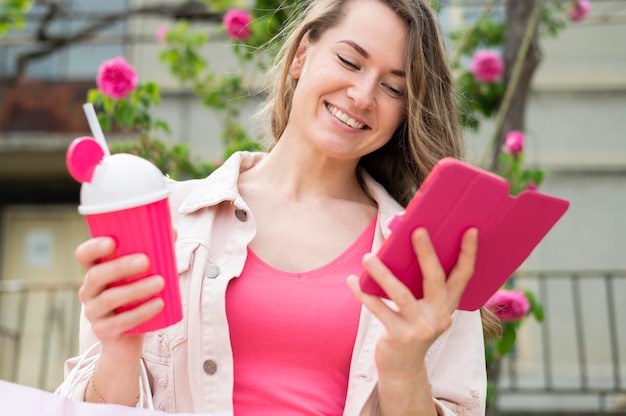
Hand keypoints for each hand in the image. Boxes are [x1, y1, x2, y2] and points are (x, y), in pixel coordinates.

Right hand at [75, 237, 164, 362]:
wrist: (127, 341)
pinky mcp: (104, 332)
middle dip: (120, 266)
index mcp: (96, 272)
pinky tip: (159, 304)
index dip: (93, 247)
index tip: (112, 241)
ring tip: (160, 282)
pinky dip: (141, 312)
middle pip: (96, 275)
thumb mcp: (140, 277)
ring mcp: (94, 313)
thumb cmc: (134, 300)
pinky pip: (120, 322)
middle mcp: (89, 291)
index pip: (84, 255)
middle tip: (146, 261)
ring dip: (136, 289)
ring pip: (109, 299)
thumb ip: (153, 255)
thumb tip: (171, 231)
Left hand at [347, 227, 477, 375]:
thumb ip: (420, 285)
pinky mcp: (400, 336)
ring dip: (383, 273)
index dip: (468, 253)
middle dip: (426, 253)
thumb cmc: (411, 328)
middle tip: (417, 230)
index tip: (470, 229)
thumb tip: (400, 248)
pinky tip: (352, 281)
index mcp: (448, 305)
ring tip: (368, 256)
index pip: (463, 275)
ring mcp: (420, 327)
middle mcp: (439, 316)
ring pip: (401, 294)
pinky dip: (364, 294)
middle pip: (434, 279)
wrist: (403, 369)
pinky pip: (379, 310)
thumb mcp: (424, 309)